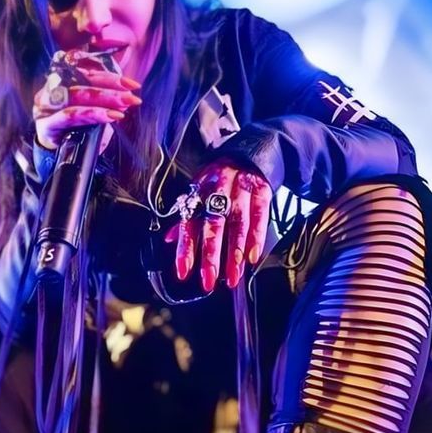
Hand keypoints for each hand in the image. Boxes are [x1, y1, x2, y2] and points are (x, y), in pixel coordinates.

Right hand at [32, 53, 141, 150]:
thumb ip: (104, 102)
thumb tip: (126, 98)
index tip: (132, 84)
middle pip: (82, 81)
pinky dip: (91, 114)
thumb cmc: (74, 133)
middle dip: (111, 89)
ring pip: (76, 95)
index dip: (110, 77)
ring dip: (103, 100)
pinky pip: (69, 115)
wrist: (55, 157)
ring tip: (124, 107)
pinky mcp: (46, 125)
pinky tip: (109, 117)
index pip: (87, 73)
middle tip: (132, 97)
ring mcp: (47, 107)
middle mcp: (53, 90)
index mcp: (64, 81)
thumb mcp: (91, 114)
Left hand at [166, 160, 272, 291]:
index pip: (189, 222)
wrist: (250, 151)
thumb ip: (188, 216)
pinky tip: (252, 258)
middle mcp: (218, 189)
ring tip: (232, 277)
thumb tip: (169, 240)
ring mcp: (241, 189)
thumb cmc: (221, 178)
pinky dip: (256, 238)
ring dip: (235, 253)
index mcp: (199, 191)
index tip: (183, 272)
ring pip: (237, 224)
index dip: (186, 248)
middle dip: (210, 255)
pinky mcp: (261, 190)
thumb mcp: (201, 191)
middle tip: (209, 281)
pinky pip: (259, 216)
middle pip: (213, 225)